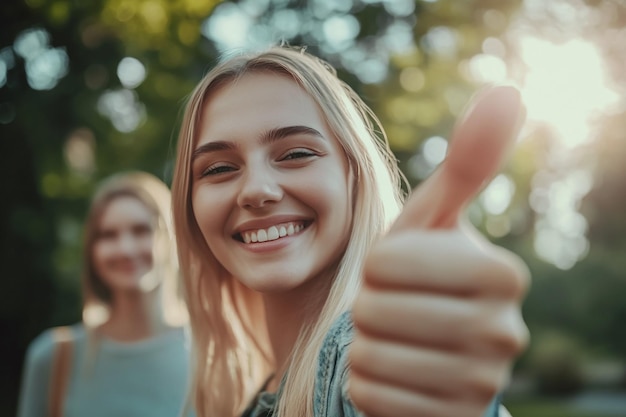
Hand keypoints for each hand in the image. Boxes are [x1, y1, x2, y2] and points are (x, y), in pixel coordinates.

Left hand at [349, 86, 529, 416]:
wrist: (424, 347)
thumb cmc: (421, 275)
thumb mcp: (435, 220)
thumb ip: (467, 162)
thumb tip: (507, 93)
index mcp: (504, 274)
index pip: (386, 263)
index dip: (377, 265)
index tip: (399, 273)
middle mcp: (505, 333)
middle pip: (377, 312)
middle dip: (369, 307)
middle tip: (394, 309)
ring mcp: (481, 386)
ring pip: (372, 357)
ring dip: (367, 345)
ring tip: (396, 340)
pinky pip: (372, 398)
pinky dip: (368, 384)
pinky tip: (397, 375)